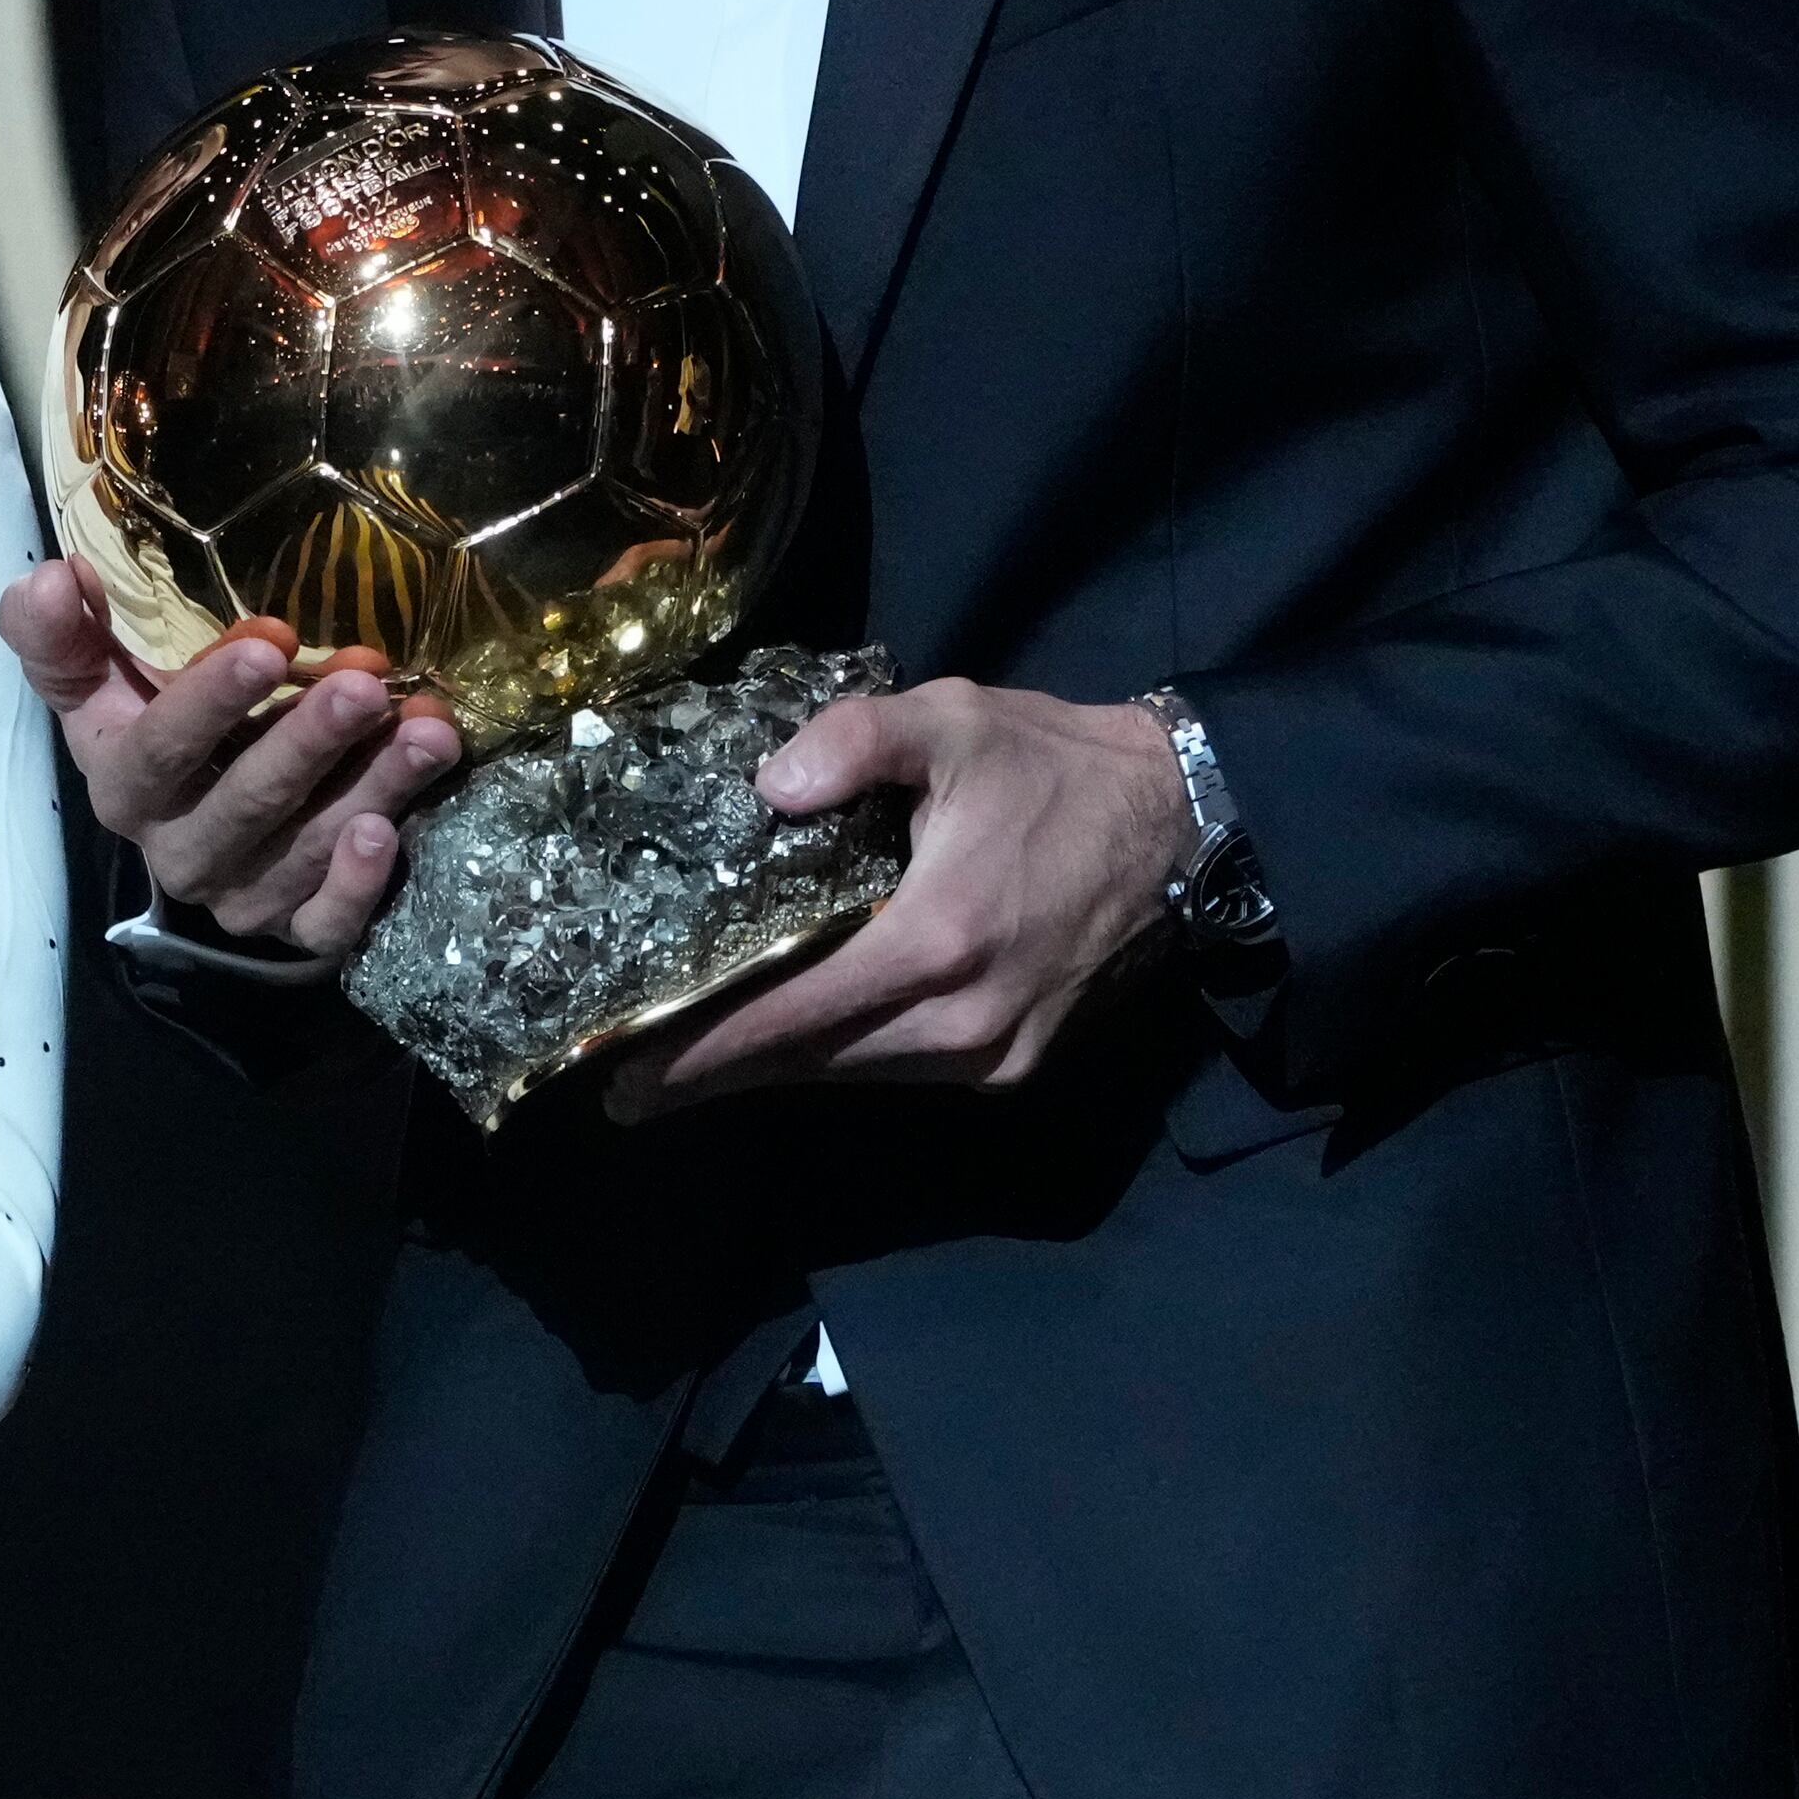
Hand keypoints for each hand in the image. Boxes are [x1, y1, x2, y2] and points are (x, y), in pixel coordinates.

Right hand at [0, 560, 462, 959]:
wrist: (188, 810)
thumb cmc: (147, 721)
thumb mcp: (93, 676)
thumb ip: (59, 631)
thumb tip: (51, 578)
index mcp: (123, 787)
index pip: (160, 750)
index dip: (210, 700)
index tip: (271, 640)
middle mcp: (178, 851)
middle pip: (245, 802)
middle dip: (308, 741)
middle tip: (367, 684)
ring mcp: (240, 894)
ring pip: (304, 850)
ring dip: (370, 789)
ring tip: (426, 732)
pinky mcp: (295, 928)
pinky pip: (326, 926)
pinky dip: (359, 886)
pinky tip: (391, 831)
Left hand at [599, 678, 1193, 1119]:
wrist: (1172, 821)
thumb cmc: (1049, 765)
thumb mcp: (950, 718)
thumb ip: (855, 739)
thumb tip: (770, 789)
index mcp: (939, 938)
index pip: (796, 1018)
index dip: (708, 1051)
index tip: (626, 1078)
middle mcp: (965, 1018)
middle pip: (816, 1063)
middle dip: (720, 1072)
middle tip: (626, 1080)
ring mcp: (997, 1053)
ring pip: (858, 1076)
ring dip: (778, 1071)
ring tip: (686, 1066)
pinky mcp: (1016, 1064)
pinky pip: (904, 1072)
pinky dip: (843, 1060)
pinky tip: (789, 1044)